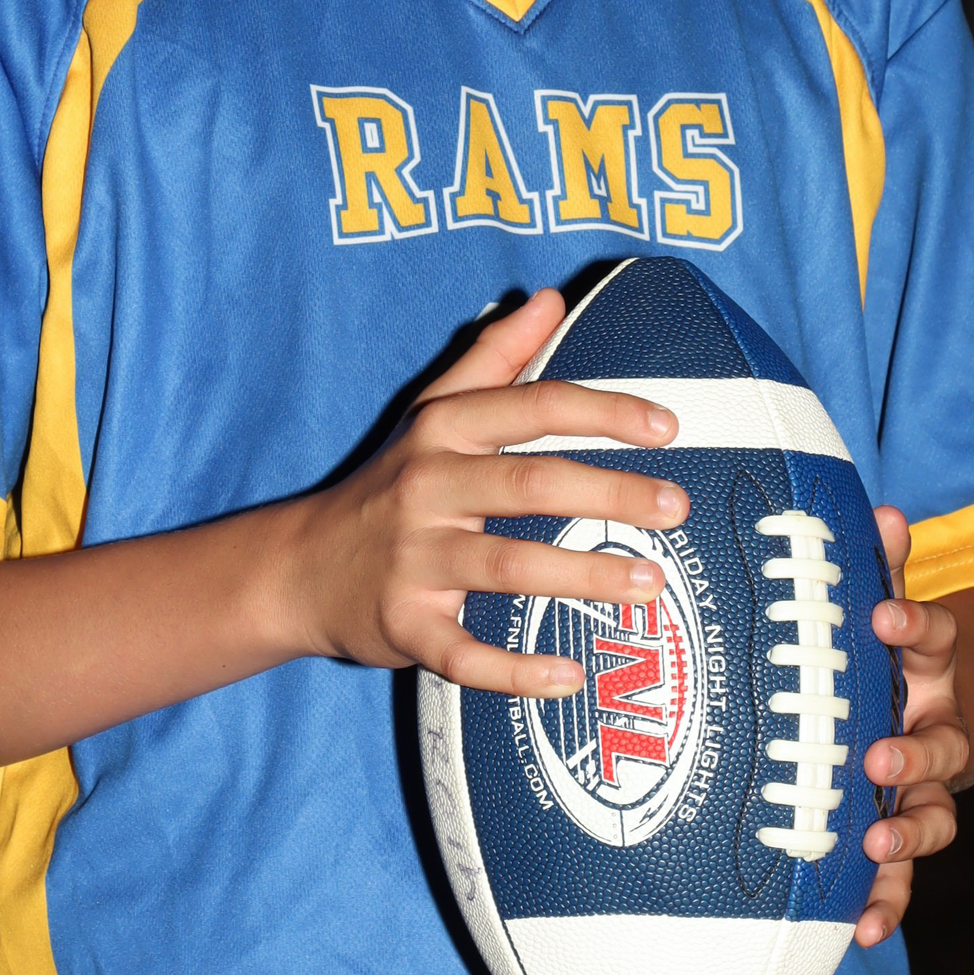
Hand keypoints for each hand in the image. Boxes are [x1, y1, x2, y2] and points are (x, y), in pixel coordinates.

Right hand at [277, 289, 689, 694]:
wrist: (298, 567)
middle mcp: (428, 488)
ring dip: (584, 577)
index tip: (667, 425)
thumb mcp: (431, 412)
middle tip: (675, 507)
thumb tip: (547, 300)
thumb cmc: (387, 484)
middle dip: (609, 493)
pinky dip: (515, 669)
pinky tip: (568, 675)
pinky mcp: (404, 625)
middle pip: (529, 484)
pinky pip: (464, 653)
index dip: (603, 411)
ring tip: (650, 586)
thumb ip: (493, 356)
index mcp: (443, 432)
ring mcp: (414, 560)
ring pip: (508, 566)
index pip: (533, 407)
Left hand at [854, 505, 967, 946]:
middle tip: (877, 758)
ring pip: (933, 815)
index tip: (881, 617)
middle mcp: (935, 726)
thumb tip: (886, 510)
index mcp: (926, 666)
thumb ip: (880, 567)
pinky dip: (887, 903)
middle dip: (913, 753)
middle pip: (940, 742)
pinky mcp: (901, 835)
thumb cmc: (875, 652)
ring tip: (875, 845)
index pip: (934, 638)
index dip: (913, 626)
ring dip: (908, 831)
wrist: (914, 712)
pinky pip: (902, 877)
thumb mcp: (876, 605)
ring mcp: (923, 787)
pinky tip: (861, 928)